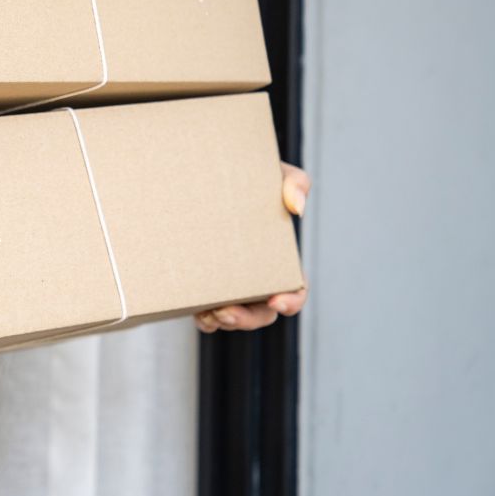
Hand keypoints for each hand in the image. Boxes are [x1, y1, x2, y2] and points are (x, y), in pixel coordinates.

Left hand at [194, 162, 310, 332]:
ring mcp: (231, 285)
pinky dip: (205, 319)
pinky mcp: (205, 286)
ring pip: (232, 318)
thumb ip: (294, 183)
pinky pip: (207, 314)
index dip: (291, 301)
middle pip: (261, 314)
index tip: (277, 301)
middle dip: (246, 320)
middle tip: (226, 312)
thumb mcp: (275, 174)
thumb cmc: (250, 177)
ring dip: (223, 322)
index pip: (295, 291)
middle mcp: (257, 278)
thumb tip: (296, 207)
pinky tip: (198, 313)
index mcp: (279, 260)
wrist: (208, 174)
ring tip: (209, 314)